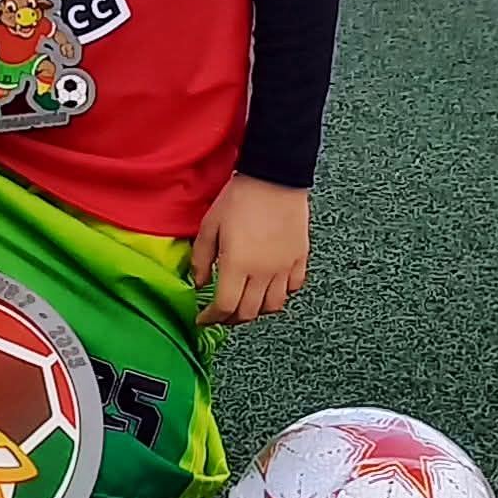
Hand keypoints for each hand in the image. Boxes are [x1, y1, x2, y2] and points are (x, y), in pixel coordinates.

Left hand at [191, 174, 309, 326]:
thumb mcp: (209, 225)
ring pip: (273, 307)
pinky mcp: (299, 259)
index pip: (224, 307)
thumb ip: (200, 258)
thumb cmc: (239, 198)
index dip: (211, 318)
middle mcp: (263, 273)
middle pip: (248, 313)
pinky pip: (293, 288)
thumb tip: (198, 282)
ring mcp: (284, 268)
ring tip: (245, 303)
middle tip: (220, 314)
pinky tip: (269, 286)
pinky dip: (280, 294)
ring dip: (256, 311)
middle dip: (231, 319)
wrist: (274, 177)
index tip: (203, 319)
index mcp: (237, 265)